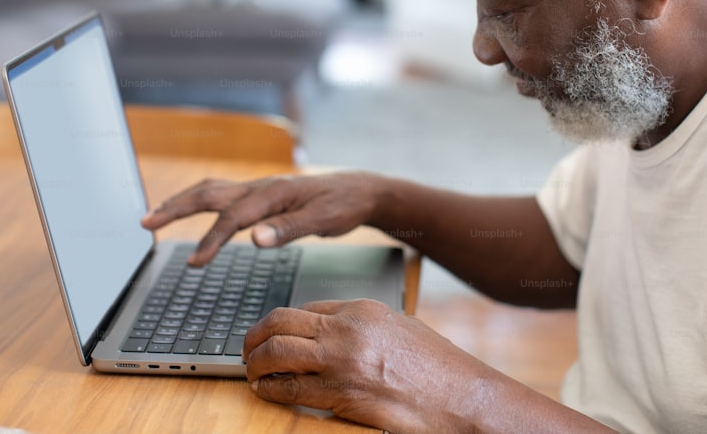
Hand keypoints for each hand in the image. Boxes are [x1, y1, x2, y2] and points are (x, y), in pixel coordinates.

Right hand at [140, 173, 383, 264]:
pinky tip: (191, 212)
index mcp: (273, 194)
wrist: (359, 190)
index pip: (232, 218)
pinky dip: (200, 203)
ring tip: (154, 215)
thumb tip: (255, 239)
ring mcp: (259, 190)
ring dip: (181, 202)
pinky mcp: (261, 196)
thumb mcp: (323, 220)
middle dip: (175, 208)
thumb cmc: (342, 204)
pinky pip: (223, 196)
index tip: (194, 263)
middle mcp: (261, 188)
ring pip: (212, 191)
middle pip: (209, 194)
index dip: (211, 240)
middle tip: (145, 222)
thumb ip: (289, 229)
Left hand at [243, 299, 491, 432]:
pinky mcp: (339, 396)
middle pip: (281, 323)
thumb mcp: (397, 329)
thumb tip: (329, 333)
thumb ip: (361, 327)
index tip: (275, 333)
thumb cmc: (436, 367)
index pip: (307, 308)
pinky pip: (289, 389)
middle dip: (255, 335)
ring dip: (255, 361)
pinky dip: (270, 389)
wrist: (459, 397)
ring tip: (250, 369)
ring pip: (277, 352)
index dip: (285, 323)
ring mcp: (340, 363)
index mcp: (362, 309)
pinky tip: (265, 390)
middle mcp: (346, 331)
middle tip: (247, 347)